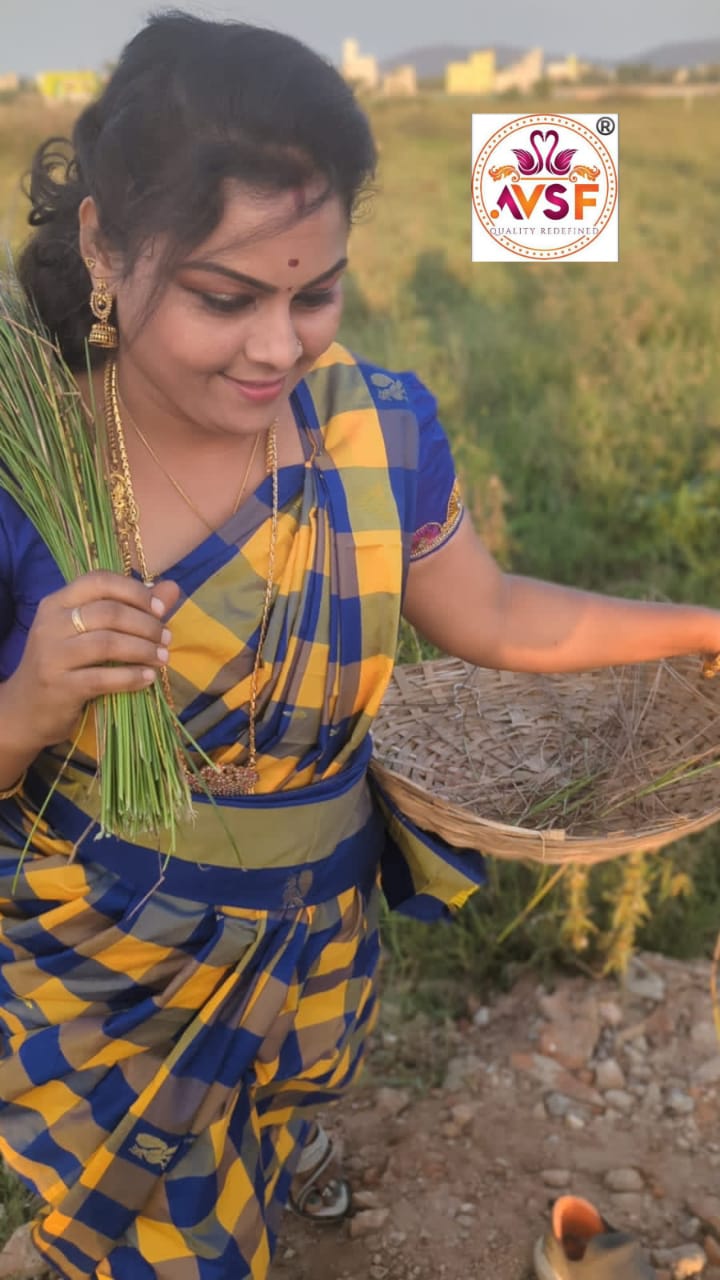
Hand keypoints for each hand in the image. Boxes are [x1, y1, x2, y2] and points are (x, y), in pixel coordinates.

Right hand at [1, 571, 180, 753]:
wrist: (26, 709)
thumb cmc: (64, 665)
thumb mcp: (89, 633)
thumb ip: (131, 608)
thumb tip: (172, 588)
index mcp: (57, 603)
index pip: (98, 581)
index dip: (134, 591)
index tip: (160, 609)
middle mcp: (51, 624)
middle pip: (108, 612)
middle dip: (146, 624)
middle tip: (166, 638)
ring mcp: (52, 655)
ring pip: (107, 643)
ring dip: (143, 650)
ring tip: (163, 658)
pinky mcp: (59, 686)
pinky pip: (103, 678)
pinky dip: (131, 677)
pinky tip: (148, 678)